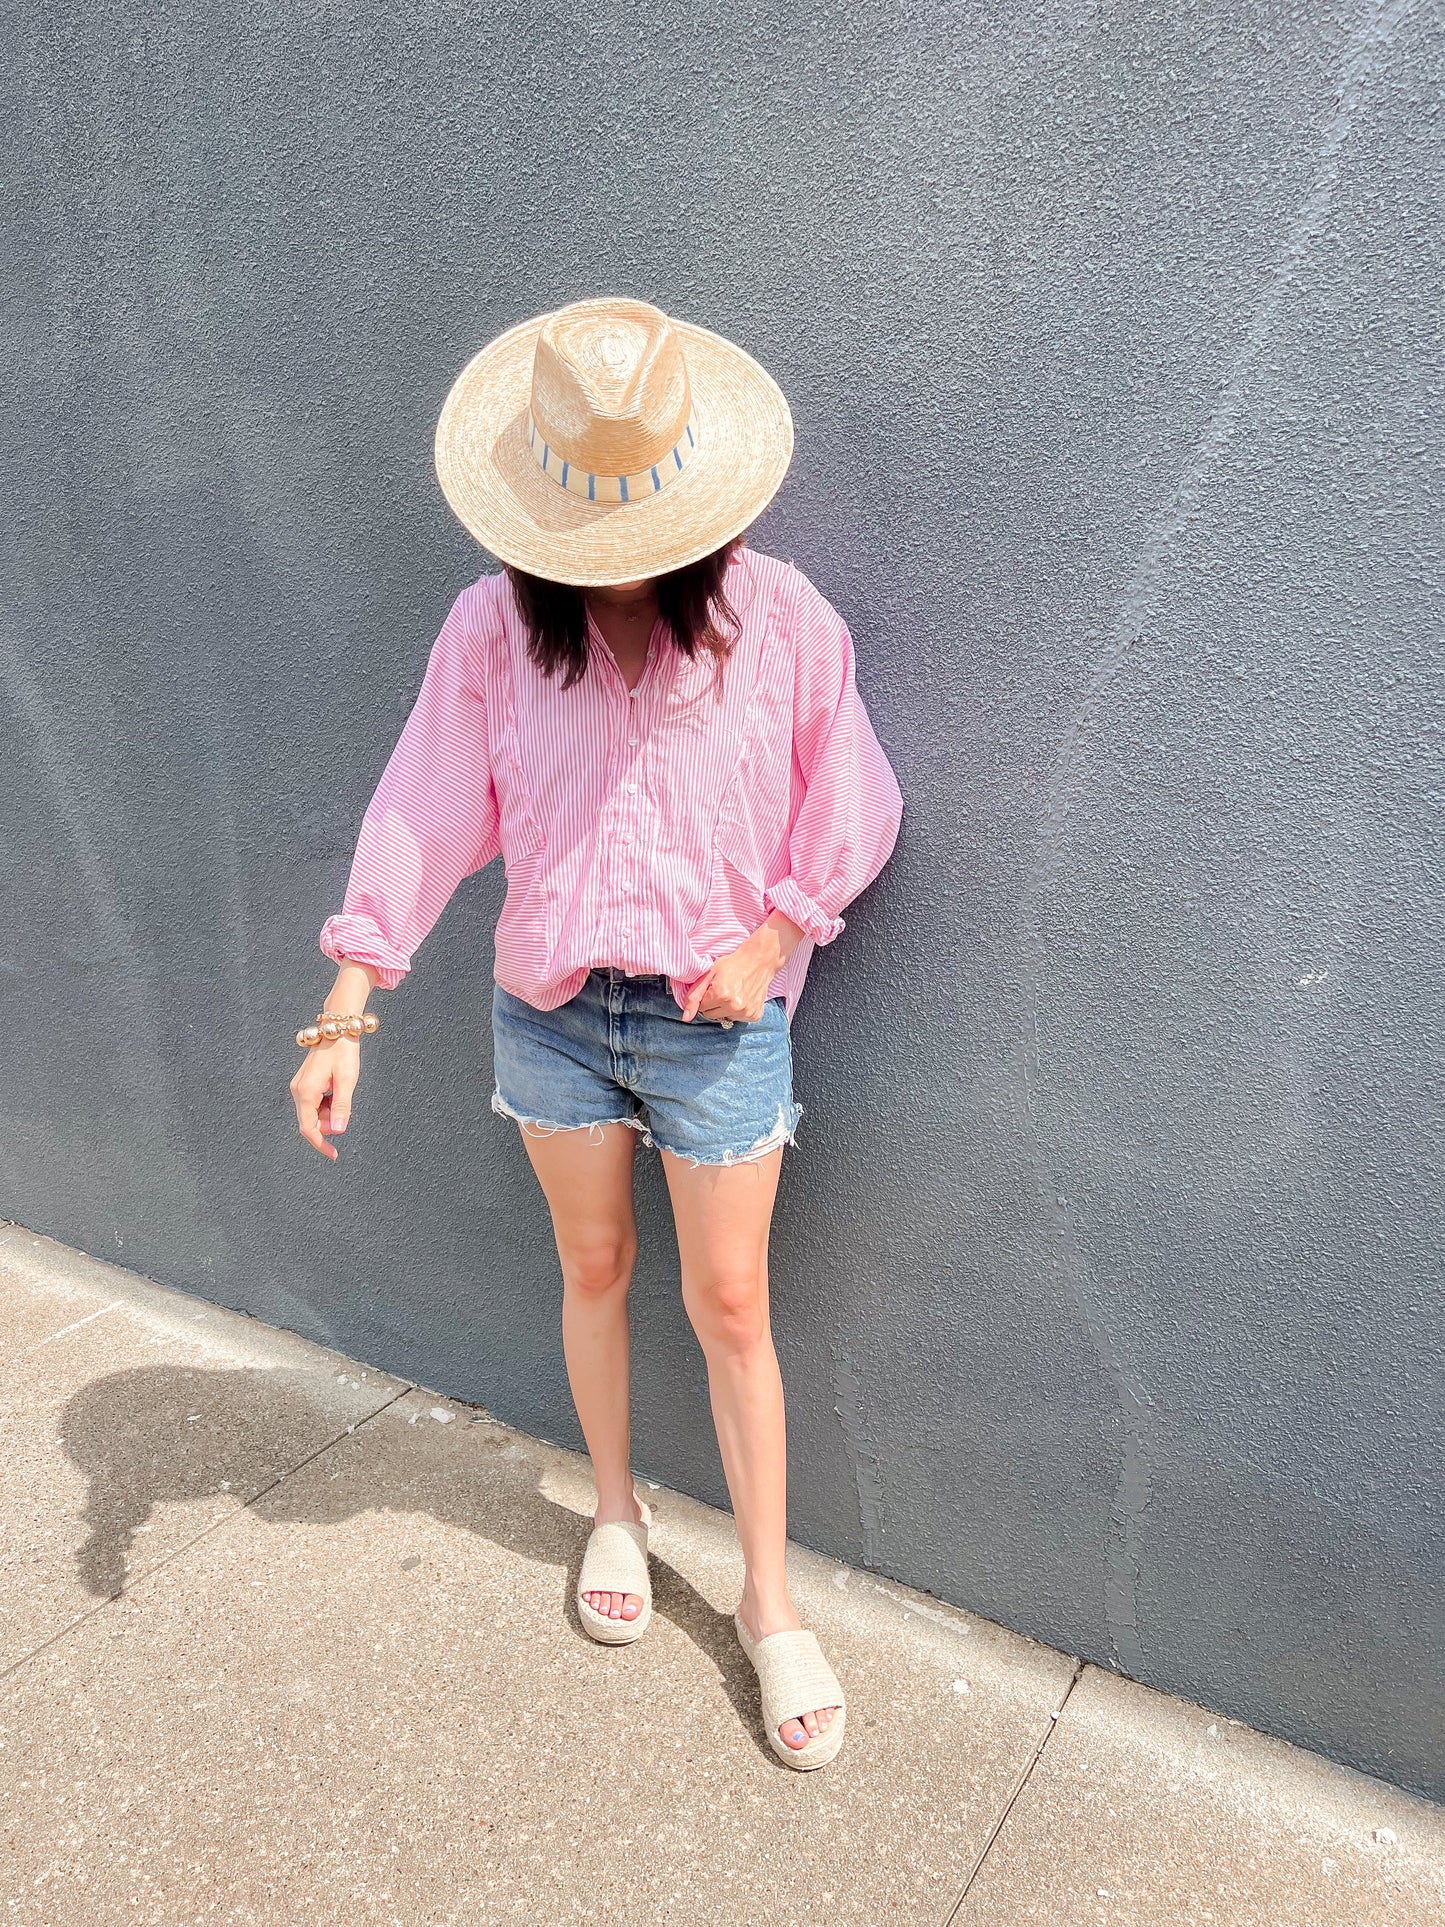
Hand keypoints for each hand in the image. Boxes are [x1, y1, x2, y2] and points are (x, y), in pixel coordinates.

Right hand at [290, 1036, 361, 1160]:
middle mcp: (298, 1091)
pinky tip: (336, 1089)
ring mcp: (299, 1086)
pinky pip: (314, 1103)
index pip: (309, 1128)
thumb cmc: (343, 1052)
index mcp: (306, 1092)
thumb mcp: (346, 1081)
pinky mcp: (304, 1083)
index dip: (321, 1144)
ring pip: (313, 1113)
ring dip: (329, 1112)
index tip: (334, 1155)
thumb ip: (341, 1107)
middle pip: (311, 1122)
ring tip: (341, 1091)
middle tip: (345, 1104)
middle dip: (329, 1122)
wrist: (337, 1028)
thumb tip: (338, 1130)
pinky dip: (326, 1104)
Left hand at [682, 912, 804, 1024]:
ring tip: (734, 993)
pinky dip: (739, 1011)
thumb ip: (694, 996)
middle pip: (712, 1016)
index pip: (702, 1008)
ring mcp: (746, 1012)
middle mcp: (734, 1006)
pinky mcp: (755, 1015)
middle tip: (723, 989)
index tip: (714, 987)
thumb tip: (685, 1018)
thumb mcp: (709, 974)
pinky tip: (743, 997)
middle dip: (714, 1004)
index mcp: (721, 995)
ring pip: (725, 1018)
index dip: (706, 997)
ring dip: (726, 1008)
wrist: (758, 960)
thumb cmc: (733, 964)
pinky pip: (739, 1019)